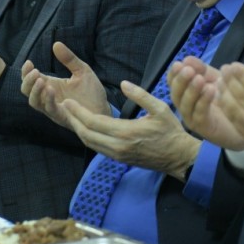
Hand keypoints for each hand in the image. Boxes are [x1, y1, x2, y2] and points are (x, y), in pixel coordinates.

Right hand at [21, 42, 110, 128]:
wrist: (104, 109)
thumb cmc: (91, 92)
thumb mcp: (82, 71)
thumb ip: (69, 59)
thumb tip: (56, 43)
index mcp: (50, 85)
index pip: (30, 80)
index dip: (26, 72)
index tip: (29, 62)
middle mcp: (48, 97)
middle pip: (27, 91)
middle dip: (27, 81)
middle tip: (35, 71)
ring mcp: (53, 108)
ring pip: (34, 102)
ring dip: (34, 91)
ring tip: (40, 79)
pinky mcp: (62, 117)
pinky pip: (50, 110)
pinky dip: (48, 100)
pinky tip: (51, 89)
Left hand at [63, 81, 199, 179]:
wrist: (179, 157)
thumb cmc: (171, 131)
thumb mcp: (160, 108)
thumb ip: (140, 95)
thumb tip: (123, 83)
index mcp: (126, 132)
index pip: (93, 122)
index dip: (78, 112)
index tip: (68, 101)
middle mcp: (118, 146)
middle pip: (86, 134)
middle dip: (73, 120)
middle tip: (64, 107)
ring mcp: (117, 155)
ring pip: (89, 143)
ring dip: (78, 129)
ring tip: (71, 116)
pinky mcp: (119, 160)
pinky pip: (97, 148)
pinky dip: (88, 137)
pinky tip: (85, 127)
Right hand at [168, 56, 243, 150]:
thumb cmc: (228, 99)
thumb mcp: (216, 79)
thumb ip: (203, 70)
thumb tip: (187, 58)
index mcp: (186, 93)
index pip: (173, 83)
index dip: (174, 74)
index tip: (179, 64)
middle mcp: (186, 107)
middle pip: (176, 95)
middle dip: (181, 81)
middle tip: (188, 70)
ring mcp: (193, 119)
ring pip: (185, 105)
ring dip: (191, 90)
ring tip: (199, 79)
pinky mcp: (204, 128)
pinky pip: (200, 114)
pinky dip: (203, 101)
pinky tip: (211, 90)